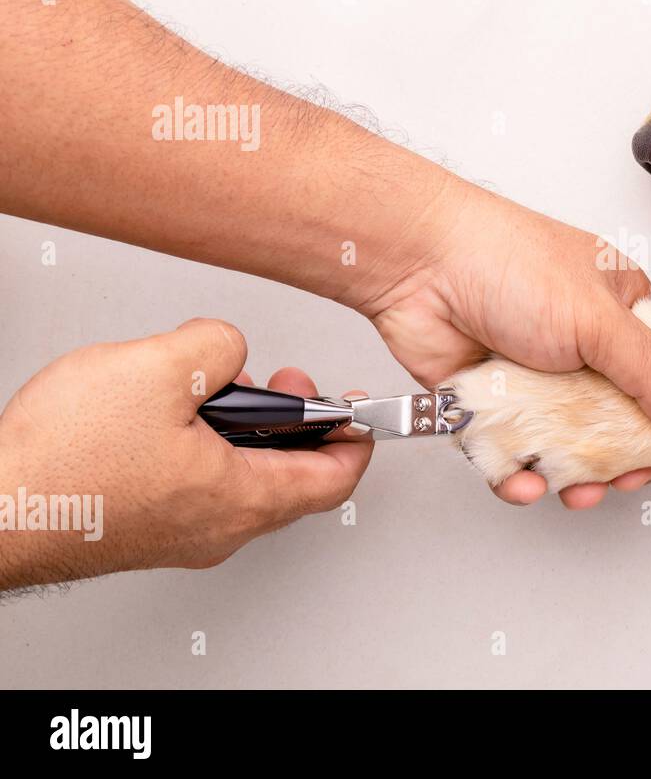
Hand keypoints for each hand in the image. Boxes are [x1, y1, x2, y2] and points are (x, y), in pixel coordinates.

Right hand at [0, 319, 371, 590]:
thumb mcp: (162, 368)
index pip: (335, 479)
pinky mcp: (145, 529)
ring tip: (216, 385)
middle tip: (284, 384)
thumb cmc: (63, 463)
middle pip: (292, 479)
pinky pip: (199, 485)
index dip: (356, 438)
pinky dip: (206, 445)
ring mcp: (180, 534)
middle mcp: (217, 527)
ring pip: (243, 479)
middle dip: (296, 421)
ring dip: (246, 429)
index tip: (358, 411)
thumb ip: (219, 345)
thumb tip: (228, 346)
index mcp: (241, 498)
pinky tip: (173, 412)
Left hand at [364, 181, 650, 508]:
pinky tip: (527, 481)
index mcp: (622, 312)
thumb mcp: (600, 321)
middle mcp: (583, 345)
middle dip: (629, 458)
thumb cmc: (509, 263)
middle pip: (622, 420)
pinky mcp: (493, 403)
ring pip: (568, 445)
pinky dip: (520, 475)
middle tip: (630, 477)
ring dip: (577, 475)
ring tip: (581, 490)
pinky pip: (514, 454)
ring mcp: (538, 376)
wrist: (418, 265)